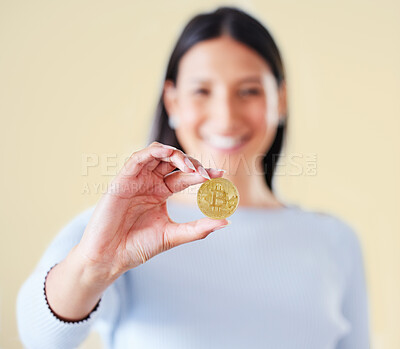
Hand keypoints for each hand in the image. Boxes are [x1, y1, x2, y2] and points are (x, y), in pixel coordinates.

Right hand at [74, 141, 227, 282]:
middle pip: (174, 162)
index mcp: (161, 192)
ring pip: (157, 154)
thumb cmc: (138, 247)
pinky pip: (138, 158)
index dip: (202, 173)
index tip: (220, 175)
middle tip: (206, 175)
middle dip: (192, 164)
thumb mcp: (173, 235)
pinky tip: (169, 154)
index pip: (185, 176)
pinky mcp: (122, 180)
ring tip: (191, 167)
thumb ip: (198, 228)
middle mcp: (150, 183)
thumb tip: (226, 221)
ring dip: (175, 155)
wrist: (110, 258)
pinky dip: (153, 152)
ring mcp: (136, 180)